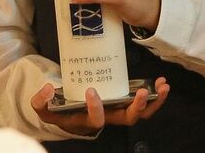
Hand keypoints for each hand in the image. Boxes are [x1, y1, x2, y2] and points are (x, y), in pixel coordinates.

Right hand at [29, 77, 168, 133]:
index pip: (96, 118)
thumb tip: (48, 88)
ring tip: (163, 86)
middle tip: (142, 93)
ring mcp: (119, 111)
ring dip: (154, 102)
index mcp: (89, 119)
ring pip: (141, 114)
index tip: (91, 91)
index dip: (96, 107)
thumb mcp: (44, 110)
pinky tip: (161, 83)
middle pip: (127, 119)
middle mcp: (108, 117)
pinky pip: (145, 104)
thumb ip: (41, 101)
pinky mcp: (125, 102)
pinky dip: (156, 97)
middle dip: (137, 107)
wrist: (70, 116)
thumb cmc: (59, 112)